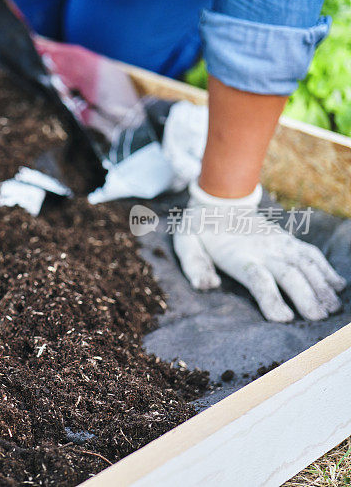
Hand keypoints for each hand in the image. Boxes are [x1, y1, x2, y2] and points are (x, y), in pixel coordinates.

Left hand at [173, 181, 345, 321]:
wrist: (217, 201)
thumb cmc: (199, 231)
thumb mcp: (184, 244)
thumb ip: (193, 265)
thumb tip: (207, 286)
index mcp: (237, 256)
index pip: (258, 279)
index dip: (271, 299)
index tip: (283, 319)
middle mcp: (263, 249)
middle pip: (289, 274)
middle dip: (306, 296)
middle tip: (318, 319)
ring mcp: (278, 243)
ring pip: (306, 264)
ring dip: (321, 286)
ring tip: (333, 308)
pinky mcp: (287, 240)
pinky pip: (311, 254)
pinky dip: (326, 269)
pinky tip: (337, 286)